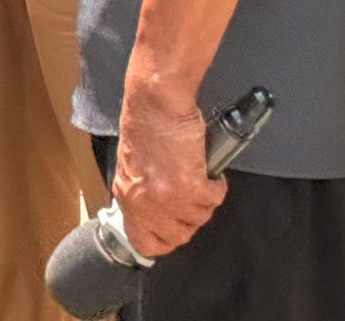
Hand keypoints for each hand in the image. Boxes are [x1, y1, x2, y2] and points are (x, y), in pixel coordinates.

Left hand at [112, 81, 226, 258]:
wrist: (156, 100)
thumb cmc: (145, 122)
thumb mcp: (133, 163)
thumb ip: (142, 190)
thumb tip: (158, 208)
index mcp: (127, 195)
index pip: (143, 242)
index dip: (163, 240)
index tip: (174, 229)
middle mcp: (145, 202)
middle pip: (177, 235)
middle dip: (190, 219)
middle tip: (192, 198)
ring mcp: (167, 197)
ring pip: (200, 217)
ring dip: (204, 199)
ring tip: (199, 176)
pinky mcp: (190, 186)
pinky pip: (214, 199)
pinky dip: (217, 186)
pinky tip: (209, 172)